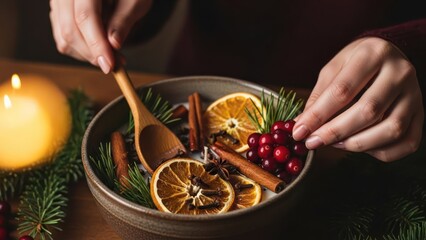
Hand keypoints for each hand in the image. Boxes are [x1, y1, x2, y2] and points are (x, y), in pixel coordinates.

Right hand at [49, 0, 151, 72]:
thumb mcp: (135, 1)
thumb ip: (123, 21)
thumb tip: (113, 45)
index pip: (85, 16)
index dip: (97, 44)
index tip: (110, 65)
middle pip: (70, 29)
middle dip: (93, 54)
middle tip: (115, 64)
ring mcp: (58, 2)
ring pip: (64, 38)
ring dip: (87, 54)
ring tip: (111, 55)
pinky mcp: (57, 12)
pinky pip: (62, 38)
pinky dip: (80, 49)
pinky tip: (99, 48)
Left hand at [292, 37, 423, 161]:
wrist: (388, 57)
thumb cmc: (355, 64)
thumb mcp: (333, 69)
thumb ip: (319, 96)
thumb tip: (302, 126)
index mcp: (374, 54)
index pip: (343, 90)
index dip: (318, 115)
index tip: (299, 131)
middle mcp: (400, 72)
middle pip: (368, 111)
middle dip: (335, 132)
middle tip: (313, 142)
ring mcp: (415, 94)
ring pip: (391, 130)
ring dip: (357, 144)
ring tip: (334, 144)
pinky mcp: (422, 114)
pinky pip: (407, 143)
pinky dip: (380, 152)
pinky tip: (359, 146)